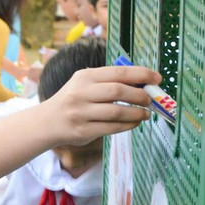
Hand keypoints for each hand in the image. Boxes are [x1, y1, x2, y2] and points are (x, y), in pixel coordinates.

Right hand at [41, 65, 158, 146]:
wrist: (47, 122)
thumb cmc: (73, 100)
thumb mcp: (84, 84)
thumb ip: (108, 82)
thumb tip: (143, 84)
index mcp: (84, 77)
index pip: (118, 73)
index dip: (141, 75)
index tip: (157, 79)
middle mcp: (81, 93)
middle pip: (118, 91)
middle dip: (140, 96)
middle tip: (150, 100)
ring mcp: (81, 113)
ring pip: (117, 112)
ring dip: (137, 113)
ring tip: (145, 114)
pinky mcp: (83, 131)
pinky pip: (112, 128)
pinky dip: (128, 125)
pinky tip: (135, 123)